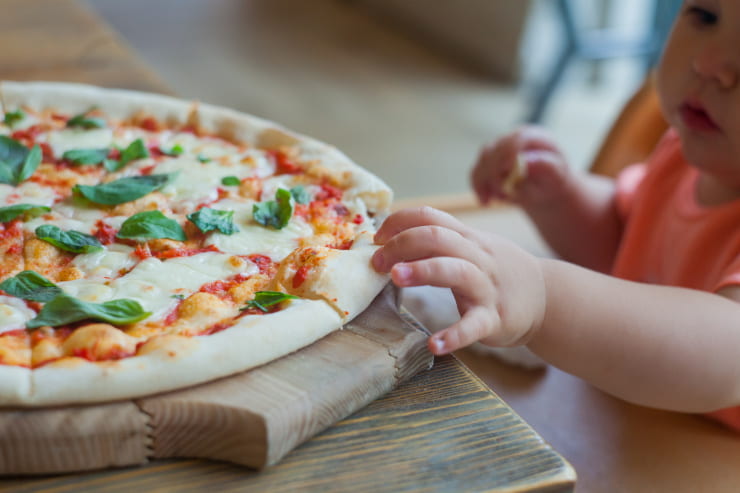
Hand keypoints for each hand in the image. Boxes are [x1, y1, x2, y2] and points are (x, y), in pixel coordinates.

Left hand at [372, 207, 546, 354]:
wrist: (546, 297)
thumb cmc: (496, 272)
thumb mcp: (472, 248)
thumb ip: (438, 242)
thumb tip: (388, 240)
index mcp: (467, 238)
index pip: (430, 217)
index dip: (399, 222)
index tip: (376, 238)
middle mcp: (477, 257)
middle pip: (438, 237)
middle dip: (402, 244)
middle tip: (376, 263)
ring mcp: (487, 287)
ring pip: (456, 271)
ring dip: (423, 270)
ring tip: (396, 278)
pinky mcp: (494, 319)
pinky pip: (474, 325)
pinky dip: (455, 335)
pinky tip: (434, 345)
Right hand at [471, 125, 570, 206]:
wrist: (544, 190)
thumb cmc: (553, 181)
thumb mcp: (556, 176)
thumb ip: (544, 167)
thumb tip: (527, 162)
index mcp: (533, 137)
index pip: (517, 140)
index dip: (508, 155)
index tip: (506, 175)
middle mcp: (513, 139)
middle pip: (495, 150)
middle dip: (495, 175)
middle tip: (502, 196)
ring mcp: (498, 148)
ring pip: (482, 161)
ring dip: (486, 183)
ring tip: (499, 200)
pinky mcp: (488, 161)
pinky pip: (476, 172)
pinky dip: (478, 187)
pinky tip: (486, 201)